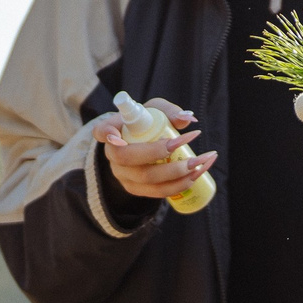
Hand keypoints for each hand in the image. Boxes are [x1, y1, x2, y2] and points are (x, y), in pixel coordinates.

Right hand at [99, 100, 215, 199]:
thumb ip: (170, 111)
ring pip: (146, 178)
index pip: (101, 131)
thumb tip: (188, 119)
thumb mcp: (157, 112)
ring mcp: (123, 175)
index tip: (117, 134)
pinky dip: (179, 185)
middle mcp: (113, 155)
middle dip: (157, 153)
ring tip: (201, 161)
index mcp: (113, 130)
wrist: (144, 147)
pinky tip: (197, 176)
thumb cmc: (149, 124)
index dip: (107, 133)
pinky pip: (157, 191)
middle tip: (184, 144)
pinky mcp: (137, 189)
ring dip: (177, 172)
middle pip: (127, 158)